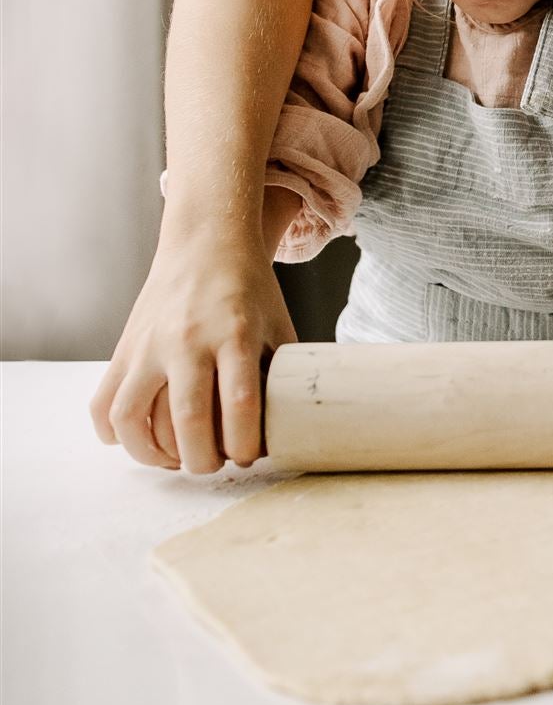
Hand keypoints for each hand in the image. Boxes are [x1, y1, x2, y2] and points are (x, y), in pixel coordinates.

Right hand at [89, 222, 295, 473]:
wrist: (207, 240)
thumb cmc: (249, 287)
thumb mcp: (278, 323)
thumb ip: (285, 372)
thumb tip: (296, 427)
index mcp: (234, 333)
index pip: (239, 405)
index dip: (245, 445)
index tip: (249, 455)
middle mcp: (187, 339)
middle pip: (188, 420)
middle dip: (203, 460)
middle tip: (214, 464)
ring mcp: (149, 344)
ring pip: (132, 418)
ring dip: (153, 455)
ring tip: (176, 460)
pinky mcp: (125, 347)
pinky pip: (104, 403)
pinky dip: (115, 434)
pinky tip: (140, 440)